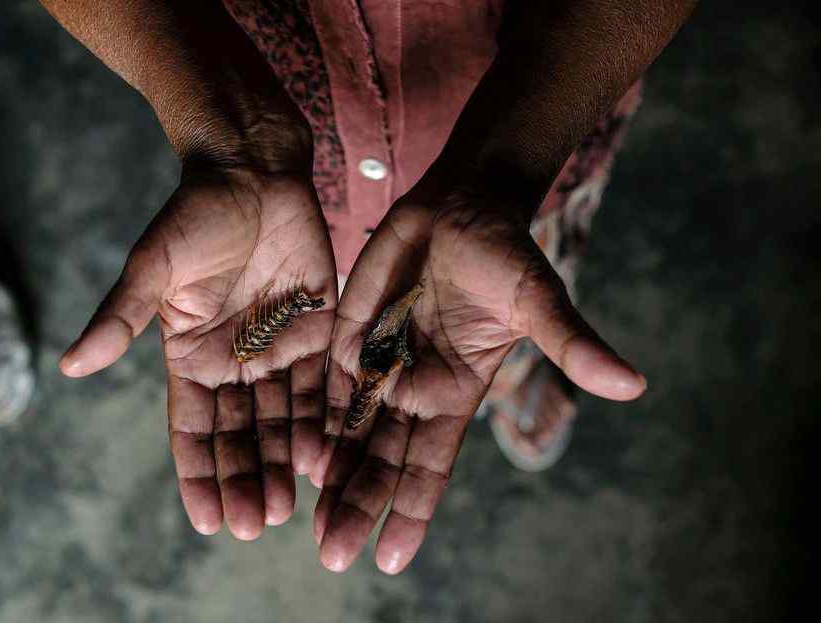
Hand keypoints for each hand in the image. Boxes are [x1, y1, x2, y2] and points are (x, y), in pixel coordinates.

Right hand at [61, 165, 336, 539]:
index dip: (199, 475)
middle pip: (239, 435)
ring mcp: (276, 350)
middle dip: (245, 480)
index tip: (210, 521)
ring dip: (282, 465)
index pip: (192, 429)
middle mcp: (232, 362)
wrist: (254, 170)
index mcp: (188, 355)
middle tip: (257, 526)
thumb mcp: (154, 267)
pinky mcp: (317, 331)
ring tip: (289, 510)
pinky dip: (321, 424)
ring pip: (280, 421)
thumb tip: (70, 366)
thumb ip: (120, 318)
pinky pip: (321, 387)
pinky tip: (324, 461)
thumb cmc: (195, 215)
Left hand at [312, 178, 645, 572]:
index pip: (430, 468)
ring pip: (349, 436)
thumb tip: (635, 384)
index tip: (389, 559)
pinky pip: (328, 391)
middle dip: (359, 508)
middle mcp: (414, 390)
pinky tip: (295, 461)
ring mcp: (380, 365)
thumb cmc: (505, 251)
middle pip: (382, 462)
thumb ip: (571, 345)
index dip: (410, 512)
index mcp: (455, 393)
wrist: (461, 205)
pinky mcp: (350, 337)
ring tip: (311, 529)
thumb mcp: (537, 299)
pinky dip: (313, 426)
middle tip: (333, 556)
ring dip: (332, 480)